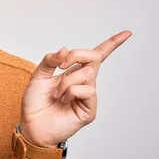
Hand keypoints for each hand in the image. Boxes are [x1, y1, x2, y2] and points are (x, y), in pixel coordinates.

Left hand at [19, 30, 131, 147]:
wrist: (31, 125)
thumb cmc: (35, 103)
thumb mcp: (38, 76)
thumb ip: (50, 61)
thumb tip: (65, 49)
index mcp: (73, 73)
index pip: (96, 56)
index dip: (112, 44)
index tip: (127, 33)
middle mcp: (84, 82)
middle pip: (93, 57)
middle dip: (76, 55)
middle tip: (61, 65)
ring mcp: (88, 95)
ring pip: (86, 74)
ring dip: (66, 81)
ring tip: (57, 93)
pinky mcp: (89, 109)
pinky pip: (86, 90)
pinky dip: (71, 91)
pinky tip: (63, 100)